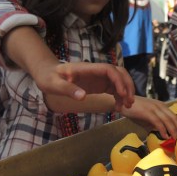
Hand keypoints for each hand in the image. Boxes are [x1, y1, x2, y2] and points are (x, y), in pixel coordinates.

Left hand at [1, 26, 134, 108]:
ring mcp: (99, 77)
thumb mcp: (54, 84)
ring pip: (119, 80)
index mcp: (87, 68)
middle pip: (119, 73)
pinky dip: (119, 97)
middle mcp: (96, 71)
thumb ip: (68, 89)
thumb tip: (82, 96)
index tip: (122, 94)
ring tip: (127, 106)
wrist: (47, 74)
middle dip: (127, 86)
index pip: (109, 70)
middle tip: (129, 102)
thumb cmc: (48, 77)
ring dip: (126, 91)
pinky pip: (114, 88)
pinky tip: (118, 107)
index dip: (119, 80)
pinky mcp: (99, 84)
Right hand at [118, 96, 176, 138]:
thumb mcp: (147, 118)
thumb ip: (154, 125)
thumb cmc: (134, 111)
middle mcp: (160, 106)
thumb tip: (161, 135)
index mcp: (161, 106)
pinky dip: (163, 130)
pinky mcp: (147, 112)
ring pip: (168, 120)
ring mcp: (154, 108)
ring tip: (176, 140)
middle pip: (174, 118)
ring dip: (173, 131)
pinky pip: (158, 122)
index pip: (174, 116)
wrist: (122, 103)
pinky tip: (165, 136)